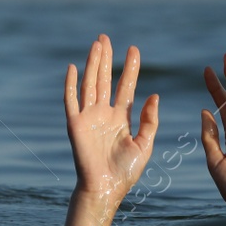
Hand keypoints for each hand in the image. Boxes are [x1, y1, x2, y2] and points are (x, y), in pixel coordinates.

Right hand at [62, 34, 158, 225]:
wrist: (106, 188)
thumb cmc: (126, 171)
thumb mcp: (144, 144)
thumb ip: (150, 120)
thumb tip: (154, 95)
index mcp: (121, 118)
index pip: (126, 87)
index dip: (130, 69)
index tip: (134, 49)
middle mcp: (104, 114)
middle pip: (105, 80)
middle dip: (107, 58)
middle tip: (107, 38)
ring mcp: (88, 117)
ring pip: (90, 84)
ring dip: (93, 64)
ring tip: (97, 44)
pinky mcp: (75, 124)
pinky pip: (71, 100)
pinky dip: (71, 84)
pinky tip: (74, 67)